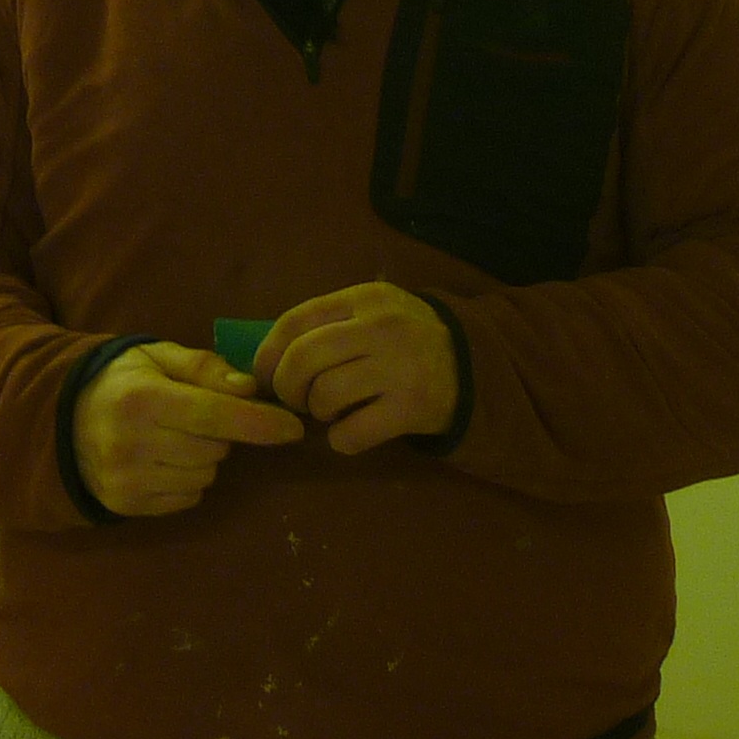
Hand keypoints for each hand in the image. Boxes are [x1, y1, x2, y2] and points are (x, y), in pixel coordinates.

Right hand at [72, 344, 302, 518]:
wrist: (59, 419)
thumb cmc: (120, 381)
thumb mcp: (157, 357)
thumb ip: (204, 367)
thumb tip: (250, 389)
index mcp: (142, 399)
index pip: (215, 415)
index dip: (260, 422)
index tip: (294, 428)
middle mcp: (133, 443)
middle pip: (216, 448)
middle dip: (219, 432)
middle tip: (192, 416)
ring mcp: (127, 480)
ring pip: (205, 475)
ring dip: (204, 458)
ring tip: (172, 438)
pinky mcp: (126, 506)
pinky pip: (188, 498)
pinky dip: (187, 480)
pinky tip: (161, 461)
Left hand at [255, 283, 459, 455]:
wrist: (475, 366)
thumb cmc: (406, 340)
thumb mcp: (373, 312)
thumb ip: (328, 324)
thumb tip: (266, 358)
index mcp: (364, 298)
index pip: (294, 321)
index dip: (267, 354)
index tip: (262, 376)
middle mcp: (381, 327)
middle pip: (302, 360)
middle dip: (286, 387)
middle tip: (296, 400)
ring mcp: (399, 367)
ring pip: (323, 396)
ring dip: (317, 412)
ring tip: (333, 411)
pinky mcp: (412, 408)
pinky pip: (351, 433)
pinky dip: (340, 439)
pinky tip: (351, 432)